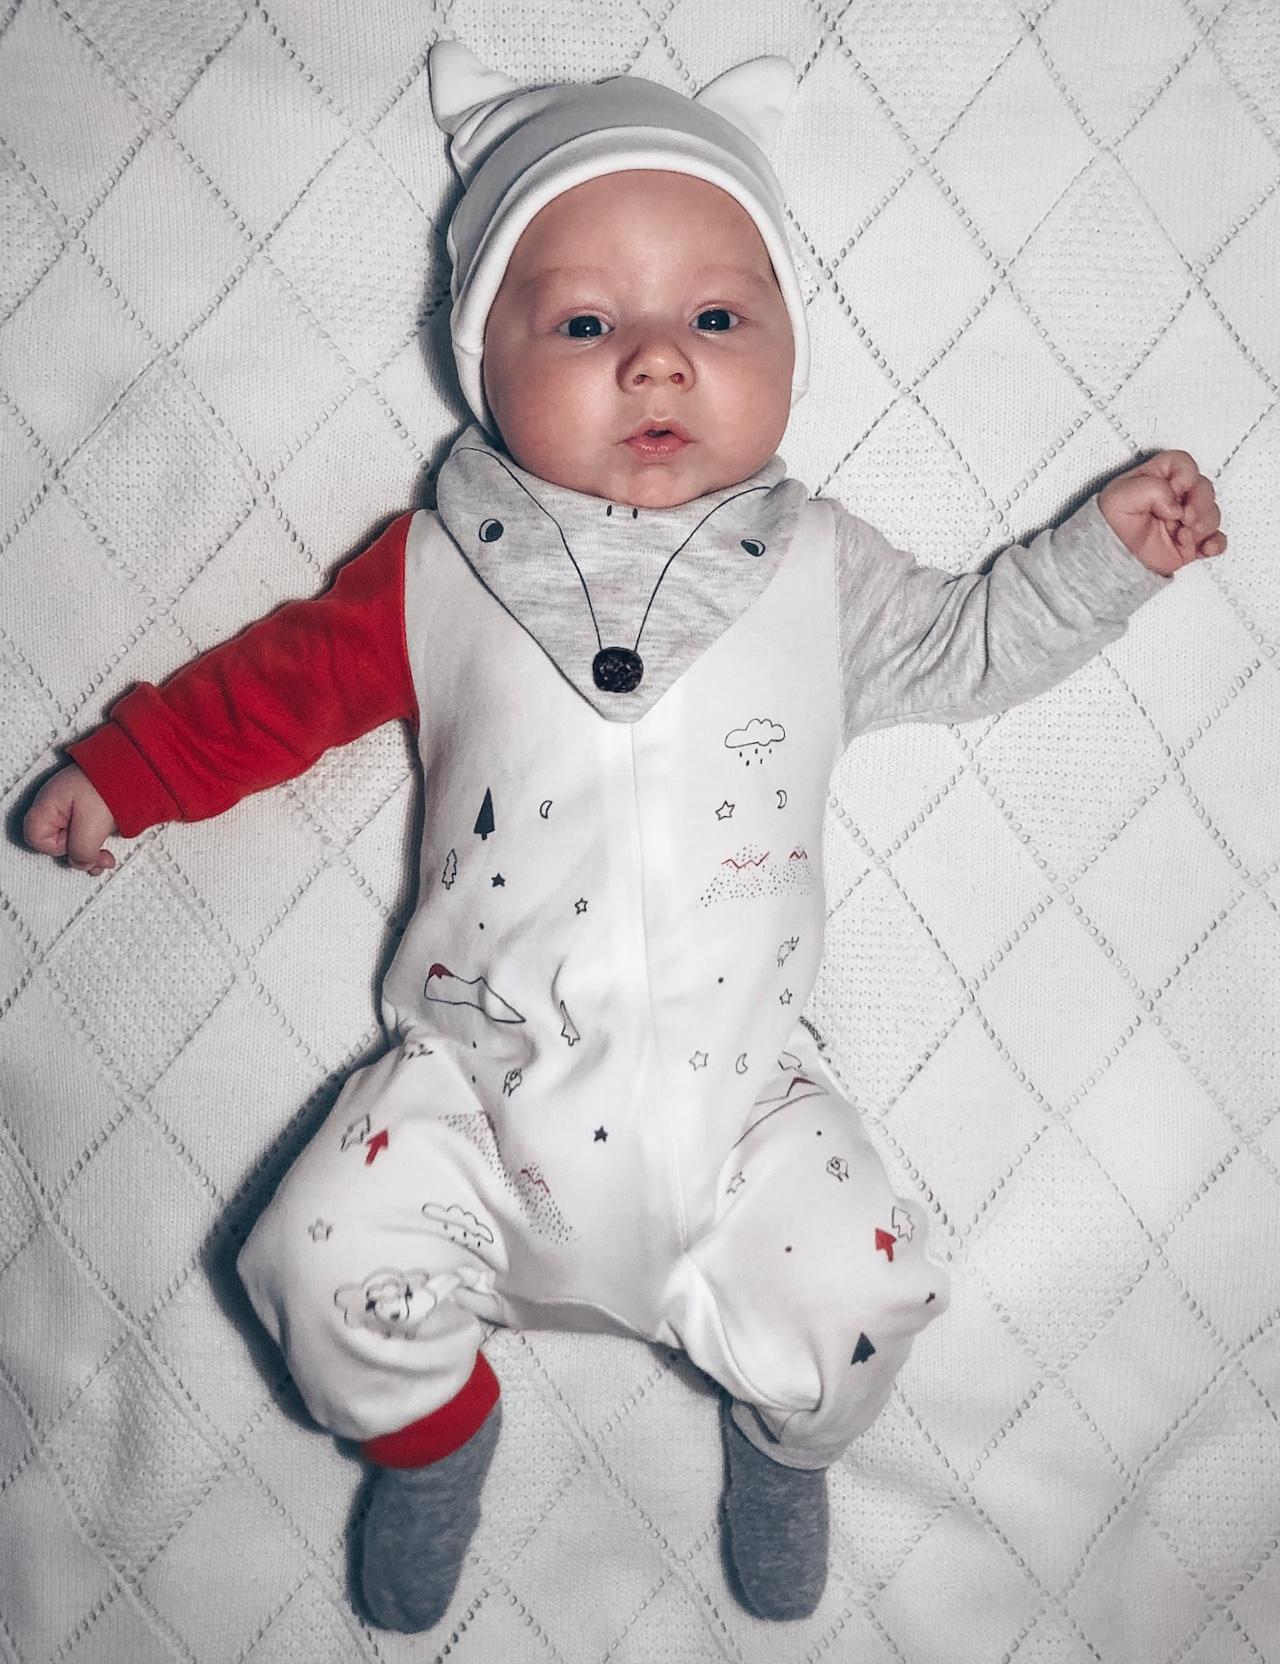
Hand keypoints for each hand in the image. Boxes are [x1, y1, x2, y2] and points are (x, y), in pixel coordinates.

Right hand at [23, 765, 117, 875]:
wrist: (134, 765)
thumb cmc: (108, 787)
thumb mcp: (92, 825)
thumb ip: (82, 850)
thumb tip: (82, 864)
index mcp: (48, 806)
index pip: (36, 839)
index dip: (56, 849)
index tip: (78, 845)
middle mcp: (56, 807)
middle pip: (57, 843)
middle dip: (81, 855)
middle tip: (104, 860)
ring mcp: (72, 807)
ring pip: (74, 840)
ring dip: (92, 851)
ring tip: (109, 858)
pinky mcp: (88, 809)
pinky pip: (87, 832)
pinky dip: (98, 841)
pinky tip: (111, 844)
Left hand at [1099, 451, 1226, 576]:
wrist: (1111, 558)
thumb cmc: (1111, 523)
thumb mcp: (1120, 496)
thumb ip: (1153, 489)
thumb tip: (1177, 507)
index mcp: (1158, 478)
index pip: (1184, 463)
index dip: (1186, 474)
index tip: (1175, 490)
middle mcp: (1175, 497)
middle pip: (1205, 487)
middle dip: (1200, 503)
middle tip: (1185, 518)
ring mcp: (1185, 519)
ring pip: (1213, 513)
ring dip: (1204, 524)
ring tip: (1183, 536)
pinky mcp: (1191, 541)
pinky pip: (1216, 540)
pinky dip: (1216, 544)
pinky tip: (1204, 549)